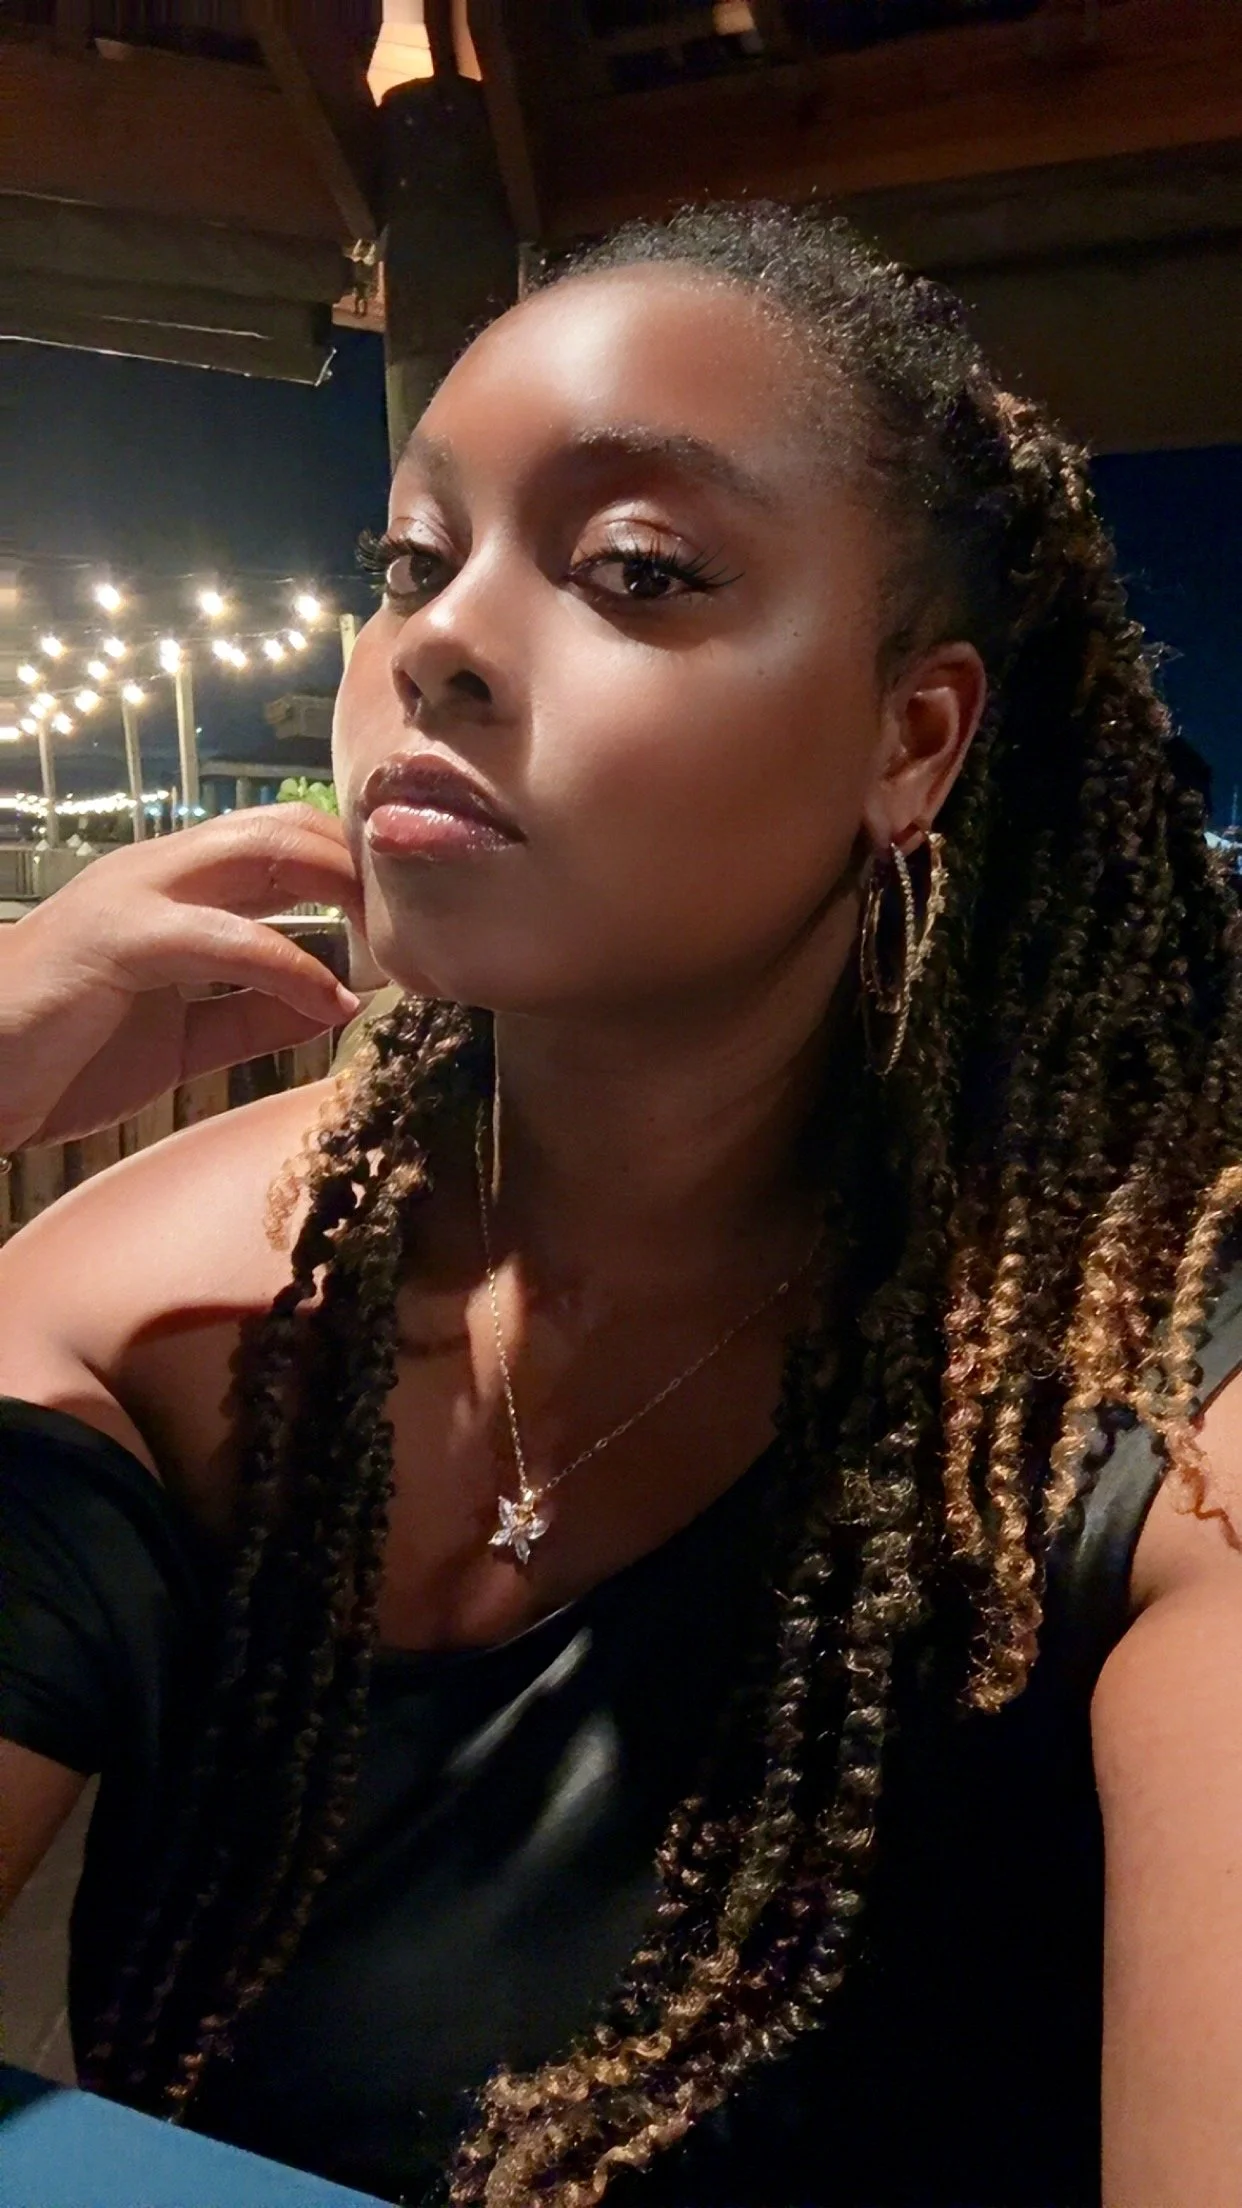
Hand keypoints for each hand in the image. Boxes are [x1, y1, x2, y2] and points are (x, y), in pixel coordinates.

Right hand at [0, 806, 368, 1149]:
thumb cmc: (63, 1050)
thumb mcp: (182, 1037)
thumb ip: (253, 1016)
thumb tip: (335, 1005)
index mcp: (171, 887)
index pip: (275, 842)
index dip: (343, 866)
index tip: (401, 910)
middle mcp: (158, 872)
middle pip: (281, 829)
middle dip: (355, 862)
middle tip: (412, 913)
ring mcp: (137, 896)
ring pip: (261, 855)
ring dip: (339, 893)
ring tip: (391, 943)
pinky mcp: (121, 940)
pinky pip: (228, 939)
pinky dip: (292, 968)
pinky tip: (330, 1000)